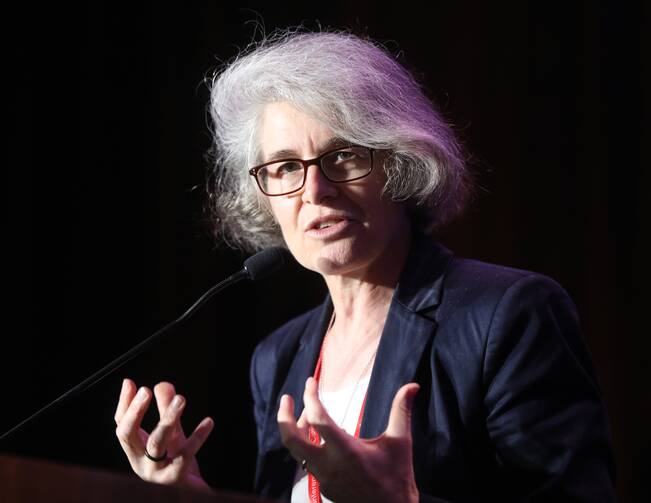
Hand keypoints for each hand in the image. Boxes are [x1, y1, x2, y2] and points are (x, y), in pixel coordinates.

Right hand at [114, 378, 213, 489]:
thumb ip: (166, 411)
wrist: (191, 495)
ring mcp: (156, 473)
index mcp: (136, 451)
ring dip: (167, 418)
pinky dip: (197, 437)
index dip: (124, 404)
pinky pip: (185, 455)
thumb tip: (162, 384)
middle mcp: (140, 462)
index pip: (122, 426)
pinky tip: (208, 422)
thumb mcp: (172, 435)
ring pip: (156, 443)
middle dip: (135, 411)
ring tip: (181, 399)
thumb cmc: (178, 464)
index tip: (130, 382)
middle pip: (128, 435)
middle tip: (146, 390)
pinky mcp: (175, 479)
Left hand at [278, 377, 419, 502]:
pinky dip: (306, 443)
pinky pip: (306, 461)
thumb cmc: (397, 477)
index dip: (311, 397)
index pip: (318, 419)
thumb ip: (401, 411)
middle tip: (287, 398)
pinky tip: (317, 434)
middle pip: (291, 439)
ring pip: (297, 450)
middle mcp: (329, 466)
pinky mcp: (323, 486)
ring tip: (306, 412)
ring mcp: (323, 478)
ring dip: (296, 429)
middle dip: (284, 416)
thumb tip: (412, 386)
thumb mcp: (400, 442)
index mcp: (347, 452)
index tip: (311, 382)